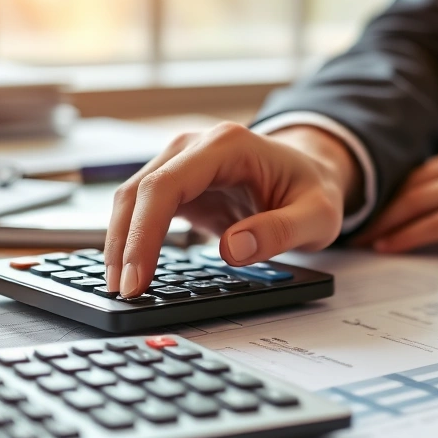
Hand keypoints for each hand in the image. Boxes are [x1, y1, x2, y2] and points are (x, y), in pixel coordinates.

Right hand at [104, 122, 359, 296]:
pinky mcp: (178, 183)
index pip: (167, 186)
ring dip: (120, 242)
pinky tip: (129, 269)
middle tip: (124, 292)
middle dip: (124, 244)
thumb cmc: (314, 191)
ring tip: (120, 287)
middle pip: (138, 191)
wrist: (312, 174)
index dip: (145, 234)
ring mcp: (181, 161)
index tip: (138, 277)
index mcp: (227, 145)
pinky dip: (131, 238)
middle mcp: (195, 146)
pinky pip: (142, 209)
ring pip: (132, 199)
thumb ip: (280, 231)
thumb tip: (232, 250)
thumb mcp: (317, 216)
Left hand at [354, 135, 437, 251]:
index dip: (392, 194)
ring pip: (415, 203)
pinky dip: (408, 235)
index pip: (420, 173)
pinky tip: (389, 246)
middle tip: (355, 229)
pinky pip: (436, 224)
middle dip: (379, 210)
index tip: (372, 211)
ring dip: (385, 224)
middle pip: (410, 187)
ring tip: (364, 242)